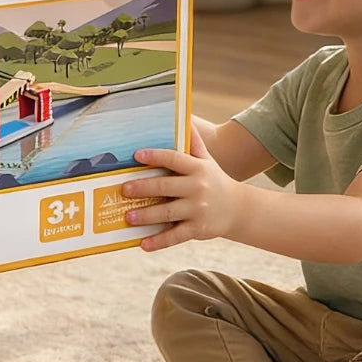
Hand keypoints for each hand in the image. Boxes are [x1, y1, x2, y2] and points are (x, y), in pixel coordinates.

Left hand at [122, 127, 245, 251]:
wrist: (238, 209)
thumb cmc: (214, 180)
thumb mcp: (206, 160)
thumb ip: (193, 143)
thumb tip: (184, 118)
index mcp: (197, 169)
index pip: (174, 159)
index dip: (155, 156)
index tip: (137, 155)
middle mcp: (198, 188)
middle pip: (166, 187)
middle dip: (143, 188)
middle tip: (123, 189)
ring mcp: (198, 210)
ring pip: (167, 212)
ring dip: (146, 216)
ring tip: (128, 217)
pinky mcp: (198, 229)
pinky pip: (175, 236)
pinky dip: (159, 241)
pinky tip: (143, 244)